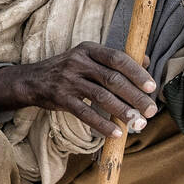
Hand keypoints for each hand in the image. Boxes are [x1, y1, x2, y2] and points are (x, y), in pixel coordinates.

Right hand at [14, 41, 158, 138]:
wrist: (32, 80)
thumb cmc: (67, 69)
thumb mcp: (88, 57)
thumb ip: (115, 59)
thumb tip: (146, 60)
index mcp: (88, 50)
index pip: (117, 58)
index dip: (136, 73)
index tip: (152, 87)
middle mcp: (78, 62)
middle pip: (112, 79)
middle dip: (135, 97)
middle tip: (152, 111)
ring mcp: (67, 80)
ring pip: (101, 97)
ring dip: (123, 112)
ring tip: (138, 123)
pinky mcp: (60, 98)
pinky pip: (84, 113)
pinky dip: (101, 124)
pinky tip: (115, 133)